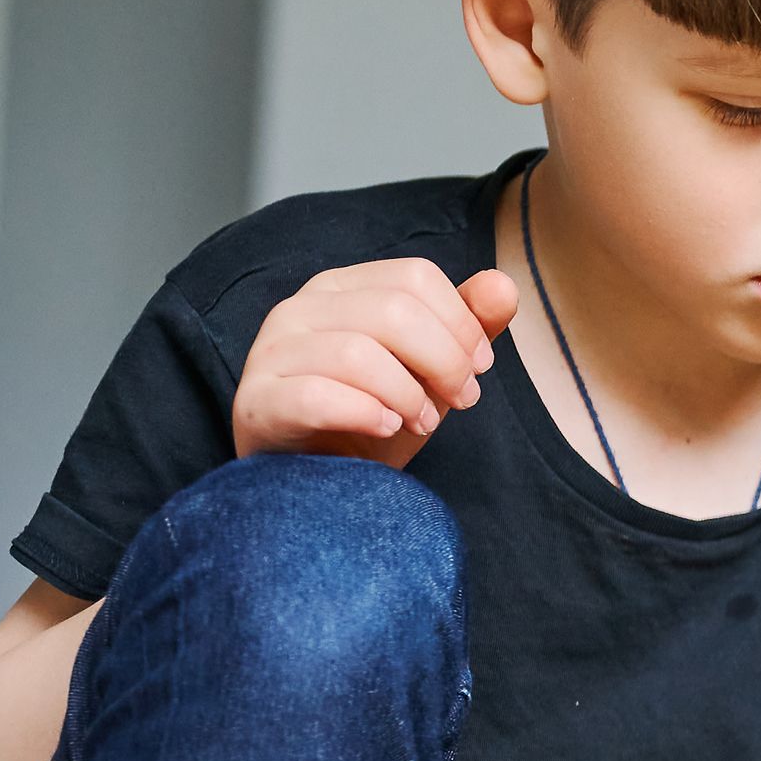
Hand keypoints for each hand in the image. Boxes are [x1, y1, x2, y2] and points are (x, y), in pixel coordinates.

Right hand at [232, 259, 519, 464]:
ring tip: (422, 422)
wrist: (316, 483)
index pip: (415, 277)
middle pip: (395, 311)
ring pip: (358, 353)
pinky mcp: (257, 402)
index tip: (481, 367)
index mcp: (341, 288)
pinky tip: (386, 428)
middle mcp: (299, 308)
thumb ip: (468, 326)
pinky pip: (315, 397)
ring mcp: (270, 353)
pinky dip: (365, 414)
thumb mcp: (431, 371)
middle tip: (461, 400)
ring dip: (409, 395)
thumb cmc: (373, 417)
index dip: (463, 324)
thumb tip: (503, 284)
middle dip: (446, 361)